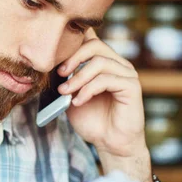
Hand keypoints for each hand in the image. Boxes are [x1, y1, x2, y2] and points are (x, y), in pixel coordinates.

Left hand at [58, 28, 145, 158]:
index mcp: (103, 62)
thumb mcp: (70, 95)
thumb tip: (49, 63)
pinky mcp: (131, 86)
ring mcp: (126, 73)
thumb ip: (65, 78)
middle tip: (60, 74)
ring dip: (78, 77)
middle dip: (72, 58)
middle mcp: (117, 64)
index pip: (90, 39)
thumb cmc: (91, 119)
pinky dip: (88, 89)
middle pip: (94, 45)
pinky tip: (78, 101)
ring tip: (65, 92)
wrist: (109, 142)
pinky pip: (107, 79)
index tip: (54, 61)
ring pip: (100, 61)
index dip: (72, 43)